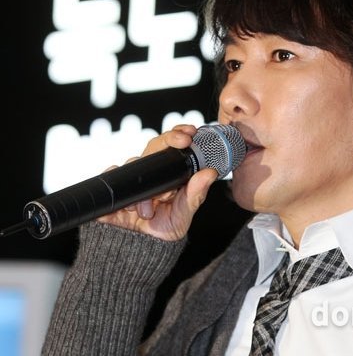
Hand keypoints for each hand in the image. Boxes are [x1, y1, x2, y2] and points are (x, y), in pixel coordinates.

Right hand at [97, 124, 217, 240]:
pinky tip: (127, 205)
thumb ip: (196, 193)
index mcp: (168, 173)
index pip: (172, 145)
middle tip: (179, 151)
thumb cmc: (164, 229)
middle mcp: (150, 172)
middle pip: (153, 147)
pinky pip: (111, 177)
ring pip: (134, 164)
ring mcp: (131, 179)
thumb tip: (210, 173)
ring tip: (148, 211)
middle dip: (166, 144)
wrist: (139, 250)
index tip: (189, 133)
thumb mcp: (184, 212)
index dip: (179, 134)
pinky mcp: (114, 189)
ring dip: (144, 188)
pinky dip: (119, 184)